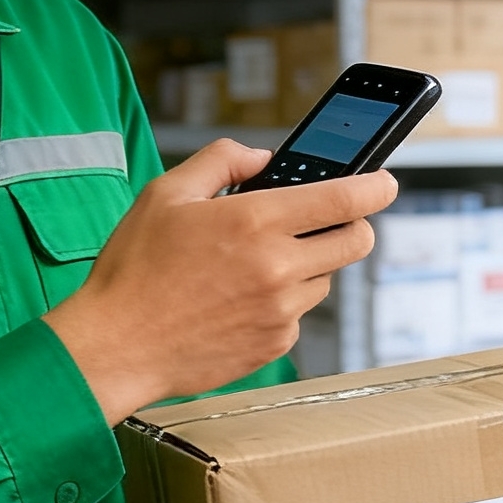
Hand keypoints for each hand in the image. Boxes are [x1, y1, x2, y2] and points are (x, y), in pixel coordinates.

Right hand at [47, 138, 396, 424]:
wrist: (116, 346)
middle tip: (325, 219)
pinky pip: (298, 314)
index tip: (386, 180)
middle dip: (353, 224)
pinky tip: (237, 298)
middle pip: (356, 241)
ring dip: (308, 265)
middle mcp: (278, 267)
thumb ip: (221, 160)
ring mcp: (281, 311)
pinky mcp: (275, 345)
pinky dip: (282, 301)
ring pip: (326, 279)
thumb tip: (263, 157)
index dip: (376, 185)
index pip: (346, 199)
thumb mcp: (166, 193)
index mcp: (255, 220)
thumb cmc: (134, 268)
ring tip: (254, 263)